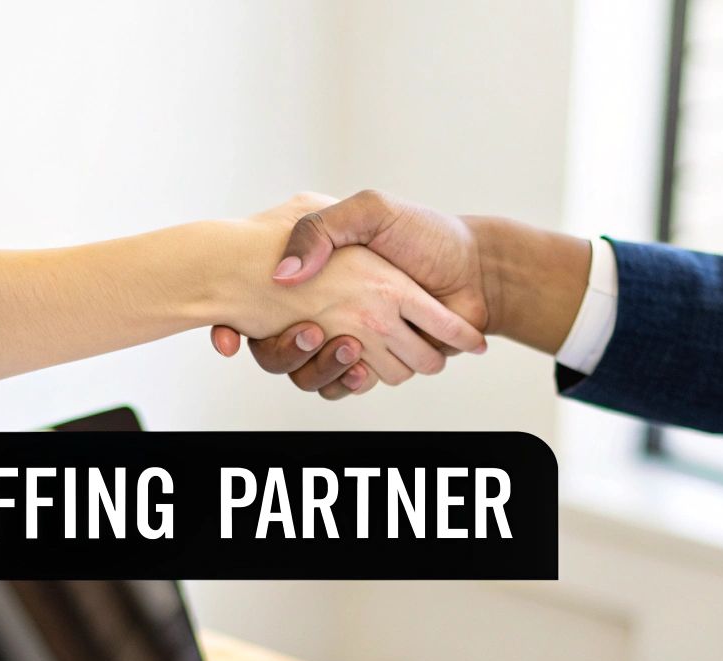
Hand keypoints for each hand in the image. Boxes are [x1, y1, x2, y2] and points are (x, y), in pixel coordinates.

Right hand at [214, 194, 484, 384]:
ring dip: (328, 367)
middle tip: (313, 331)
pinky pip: (349, 388)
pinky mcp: (379, 365)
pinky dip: (354, 383)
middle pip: (283, 354)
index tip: (274, 311)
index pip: (261, 311)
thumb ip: (324, 228)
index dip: (249, 324)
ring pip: (315, 375)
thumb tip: (284, 274)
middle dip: (292, 351)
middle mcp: (329, 313)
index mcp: (316, 278)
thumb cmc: (422, 233)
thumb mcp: (370, 212)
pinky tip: (364, 368)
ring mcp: (355, 343)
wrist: (473, 267)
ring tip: (348, 345)